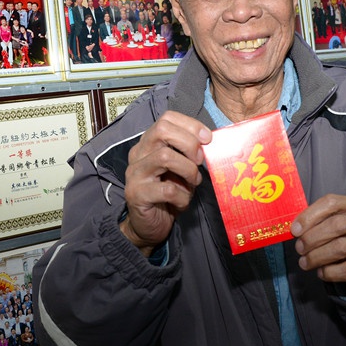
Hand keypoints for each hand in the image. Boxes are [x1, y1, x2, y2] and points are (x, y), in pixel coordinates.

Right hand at [120, 111, 210, 253]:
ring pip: (165, 157)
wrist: (148, 226)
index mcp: (149, 143)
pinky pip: (167, 190)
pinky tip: (182, 202)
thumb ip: (190, 154)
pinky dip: (182, 197)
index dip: (191, 125)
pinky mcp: (136, 194)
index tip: (208, 139)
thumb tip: (210, 142)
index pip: (167, 119)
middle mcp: (138, 154)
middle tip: (200, 160)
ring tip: (194, 182)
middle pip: (162, 130)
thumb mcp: (181, 170)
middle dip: (189, 143)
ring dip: (188, 170)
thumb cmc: (168, 195)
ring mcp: (135, 173)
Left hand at [291, 194, 345, 302]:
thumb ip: (318, 223)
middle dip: (312, 238)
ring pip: (341, 247)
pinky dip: (329, 272)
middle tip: (299, 248)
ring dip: (317, 256)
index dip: (310, 215)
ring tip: (305, 262)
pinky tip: (321, 272)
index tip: (295, 230)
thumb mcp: (336, 228)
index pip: (332, 202)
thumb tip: (295, 228)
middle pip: (338, 224)